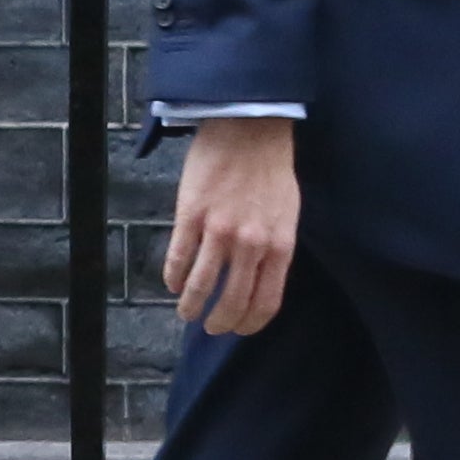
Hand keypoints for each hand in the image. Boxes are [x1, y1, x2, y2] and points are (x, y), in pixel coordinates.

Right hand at [161, 112, 299, 339]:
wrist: (249, 130)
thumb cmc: (271, 169)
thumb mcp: (287, 214)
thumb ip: (274, 247)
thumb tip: (258, 275)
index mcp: (279, 246)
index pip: (266, 301)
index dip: (250, 323)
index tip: (238, 330)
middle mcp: (250, 245)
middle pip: (232, 300)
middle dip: (219, 321)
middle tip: (210, 327)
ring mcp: (218, 231)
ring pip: (201, 284)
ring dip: (191, 305)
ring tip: (185, 313)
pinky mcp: (190, 215)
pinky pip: (179, 256)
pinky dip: (173, 276)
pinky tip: (171, 283)